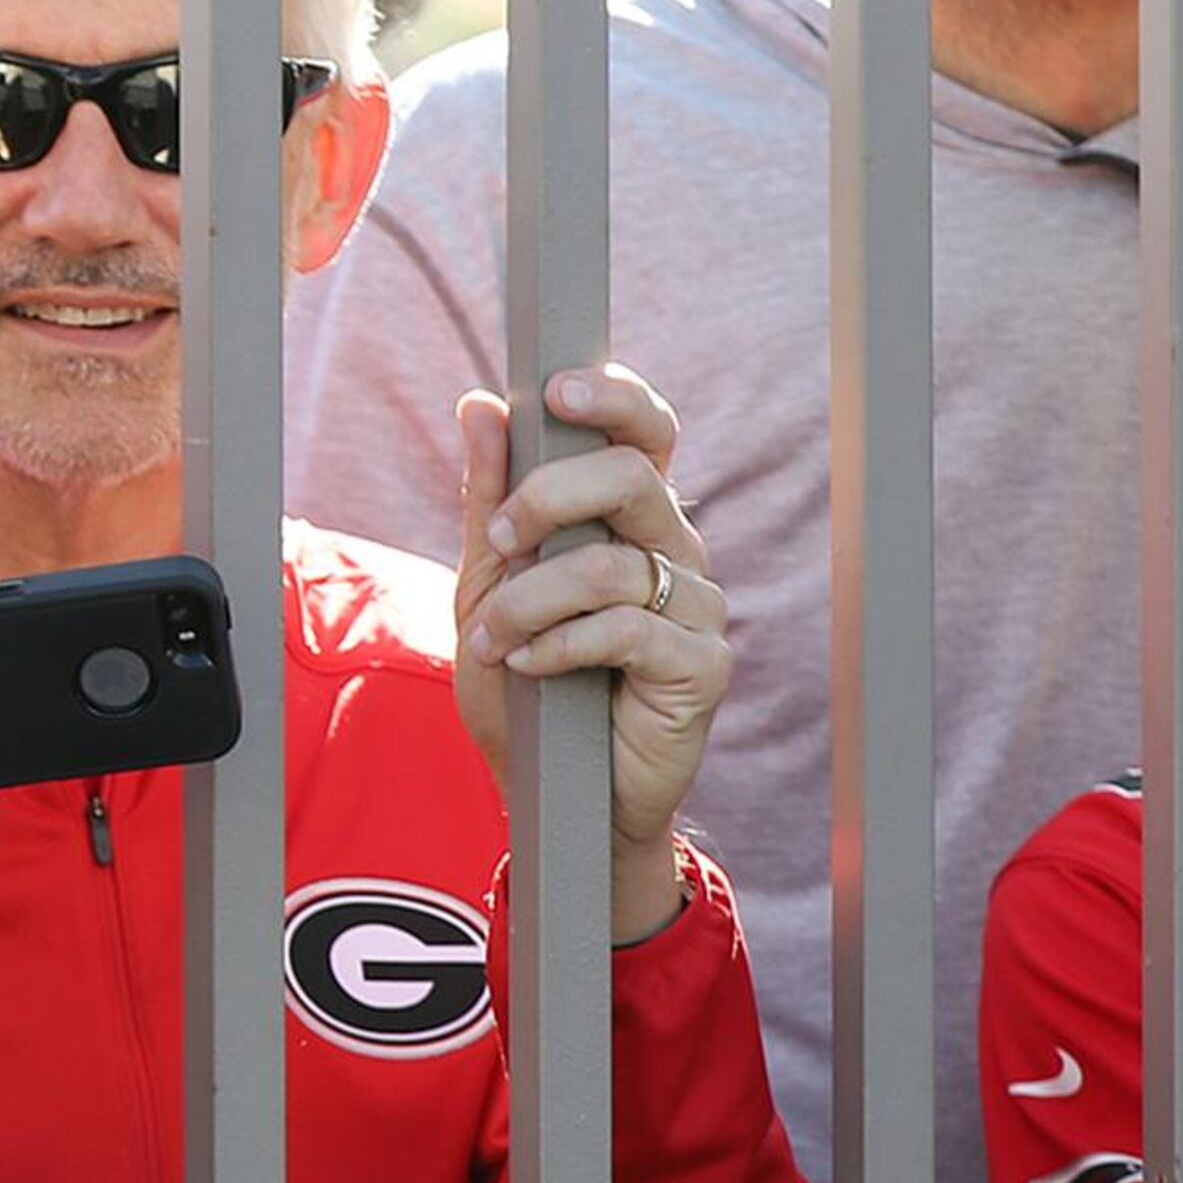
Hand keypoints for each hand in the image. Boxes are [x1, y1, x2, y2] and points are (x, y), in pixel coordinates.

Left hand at [453, 364, 730, 943]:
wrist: (550, 793)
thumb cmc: (527, 683)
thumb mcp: (489, 584)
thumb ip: (489, 499)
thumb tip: (480, 405)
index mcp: (631, 516)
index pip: (646, 432)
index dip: (613, 399)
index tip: (554, 390)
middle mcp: (674, 547)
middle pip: (634, 476)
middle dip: (549, 496)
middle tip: (500, 539)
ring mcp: (695, 606)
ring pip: (612, 563)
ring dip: (530, 598)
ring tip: (492, 637)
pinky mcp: (702, 665)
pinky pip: (626, 630)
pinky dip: (560, 643)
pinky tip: (530, 665)